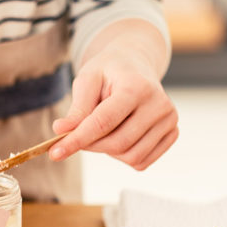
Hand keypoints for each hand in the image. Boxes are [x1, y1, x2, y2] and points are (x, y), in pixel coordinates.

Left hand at [49, 47, 177, 170]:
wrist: (136, 65)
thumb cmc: (109, 72)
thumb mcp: (88, 80)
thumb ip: (77, 107)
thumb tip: (61, 131)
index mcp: (137, 87)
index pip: (103, 122)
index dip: (77, 140)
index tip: (54, 153)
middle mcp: (159, 104)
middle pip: (117, 144)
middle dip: (91, 145)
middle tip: (78, 135)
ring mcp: (170, 120)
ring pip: (130, 156)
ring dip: (108, 151)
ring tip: (103, 129)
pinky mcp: (172, 133)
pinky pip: (142, 161)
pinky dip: (123, 155)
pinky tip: (119, 135)